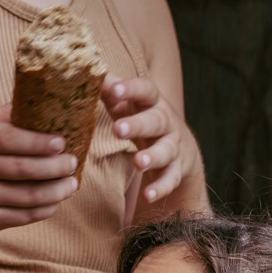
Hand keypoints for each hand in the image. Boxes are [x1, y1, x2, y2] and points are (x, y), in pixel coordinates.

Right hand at [0, 104, 80, 233]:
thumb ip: (13, 116)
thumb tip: (52, 102)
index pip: (9, 140)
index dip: (38, 142)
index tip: (61, 143)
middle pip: (23, 169)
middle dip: (55, 167)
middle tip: (73, 163)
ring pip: (28, 196)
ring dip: (57, 191)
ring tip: (72, 184)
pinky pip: (25, 216)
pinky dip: (47, 209)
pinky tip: (57, 200)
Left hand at [103, 75, 201, 209]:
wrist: (182, 147)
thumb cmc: (144, 119)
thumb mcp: (129, 105)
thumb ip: (111, 92)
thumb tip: (89, 76)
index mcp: (153, 102)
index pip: (145, 89)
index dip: (131, 89)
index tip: (114, 89)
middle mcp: (167, 122)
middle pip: (156, 121)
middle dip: (138, 124)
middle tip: (119, 129)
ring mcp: (173, 147)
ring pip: (166, 151)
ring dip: (153, 157)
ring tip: (138, 162)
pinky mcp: (176, 170)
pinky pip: (170, 179)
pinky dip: (160, 188)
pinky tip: (148, 196)